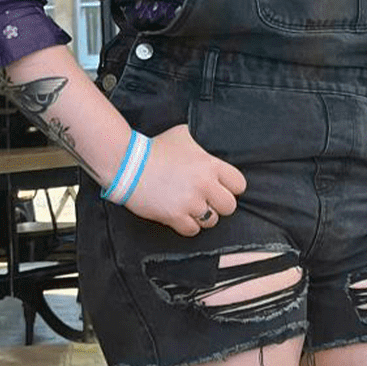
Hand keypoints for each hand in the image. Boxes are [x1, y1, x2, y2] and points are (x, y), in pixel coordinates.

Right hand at [122, 124, 246, 235]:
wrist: (127, 162)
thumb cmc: (154, 148)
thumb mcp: (184, 135)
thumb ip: (202, 145)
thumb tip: (211, 146)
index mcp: (210, 165)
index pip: (239, 184)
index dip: (232, 187)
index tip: (222, 187)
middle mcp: (204, 185)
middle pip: (229, 206)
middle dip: (219, 204)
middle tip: (207, 200)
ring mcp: (189, 202)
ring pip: (212, 221)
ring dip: (203, 216)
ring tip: (191, 207)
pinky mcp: (174, 216)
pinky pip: (192, 230)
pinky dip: (188, 226)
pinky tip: (181, 215)